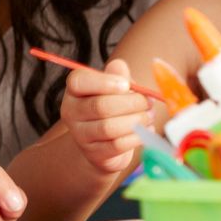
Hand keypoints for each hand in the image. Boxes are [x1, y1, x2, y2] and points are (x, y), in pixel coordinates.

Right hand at [59, 59, 150, 174]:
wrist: (102, 144)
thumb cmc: (112, 108)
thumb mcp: (114, 88)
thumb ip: (117, 76)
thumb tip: (119, 66)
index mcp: (75, 90)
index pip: (79, 81)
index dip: (104, 82)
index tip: (126, 85)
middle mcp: (71, 111)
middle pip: (100, 106)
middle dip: (131, 103)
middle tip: (148, 103)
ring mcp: (80, 135)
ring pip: (109, 127)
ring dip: (136, 121)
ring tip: (149, 116)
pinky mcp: (94, 154)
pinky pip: (117, 145)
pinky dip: (136, 137)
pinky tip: (146, 130)